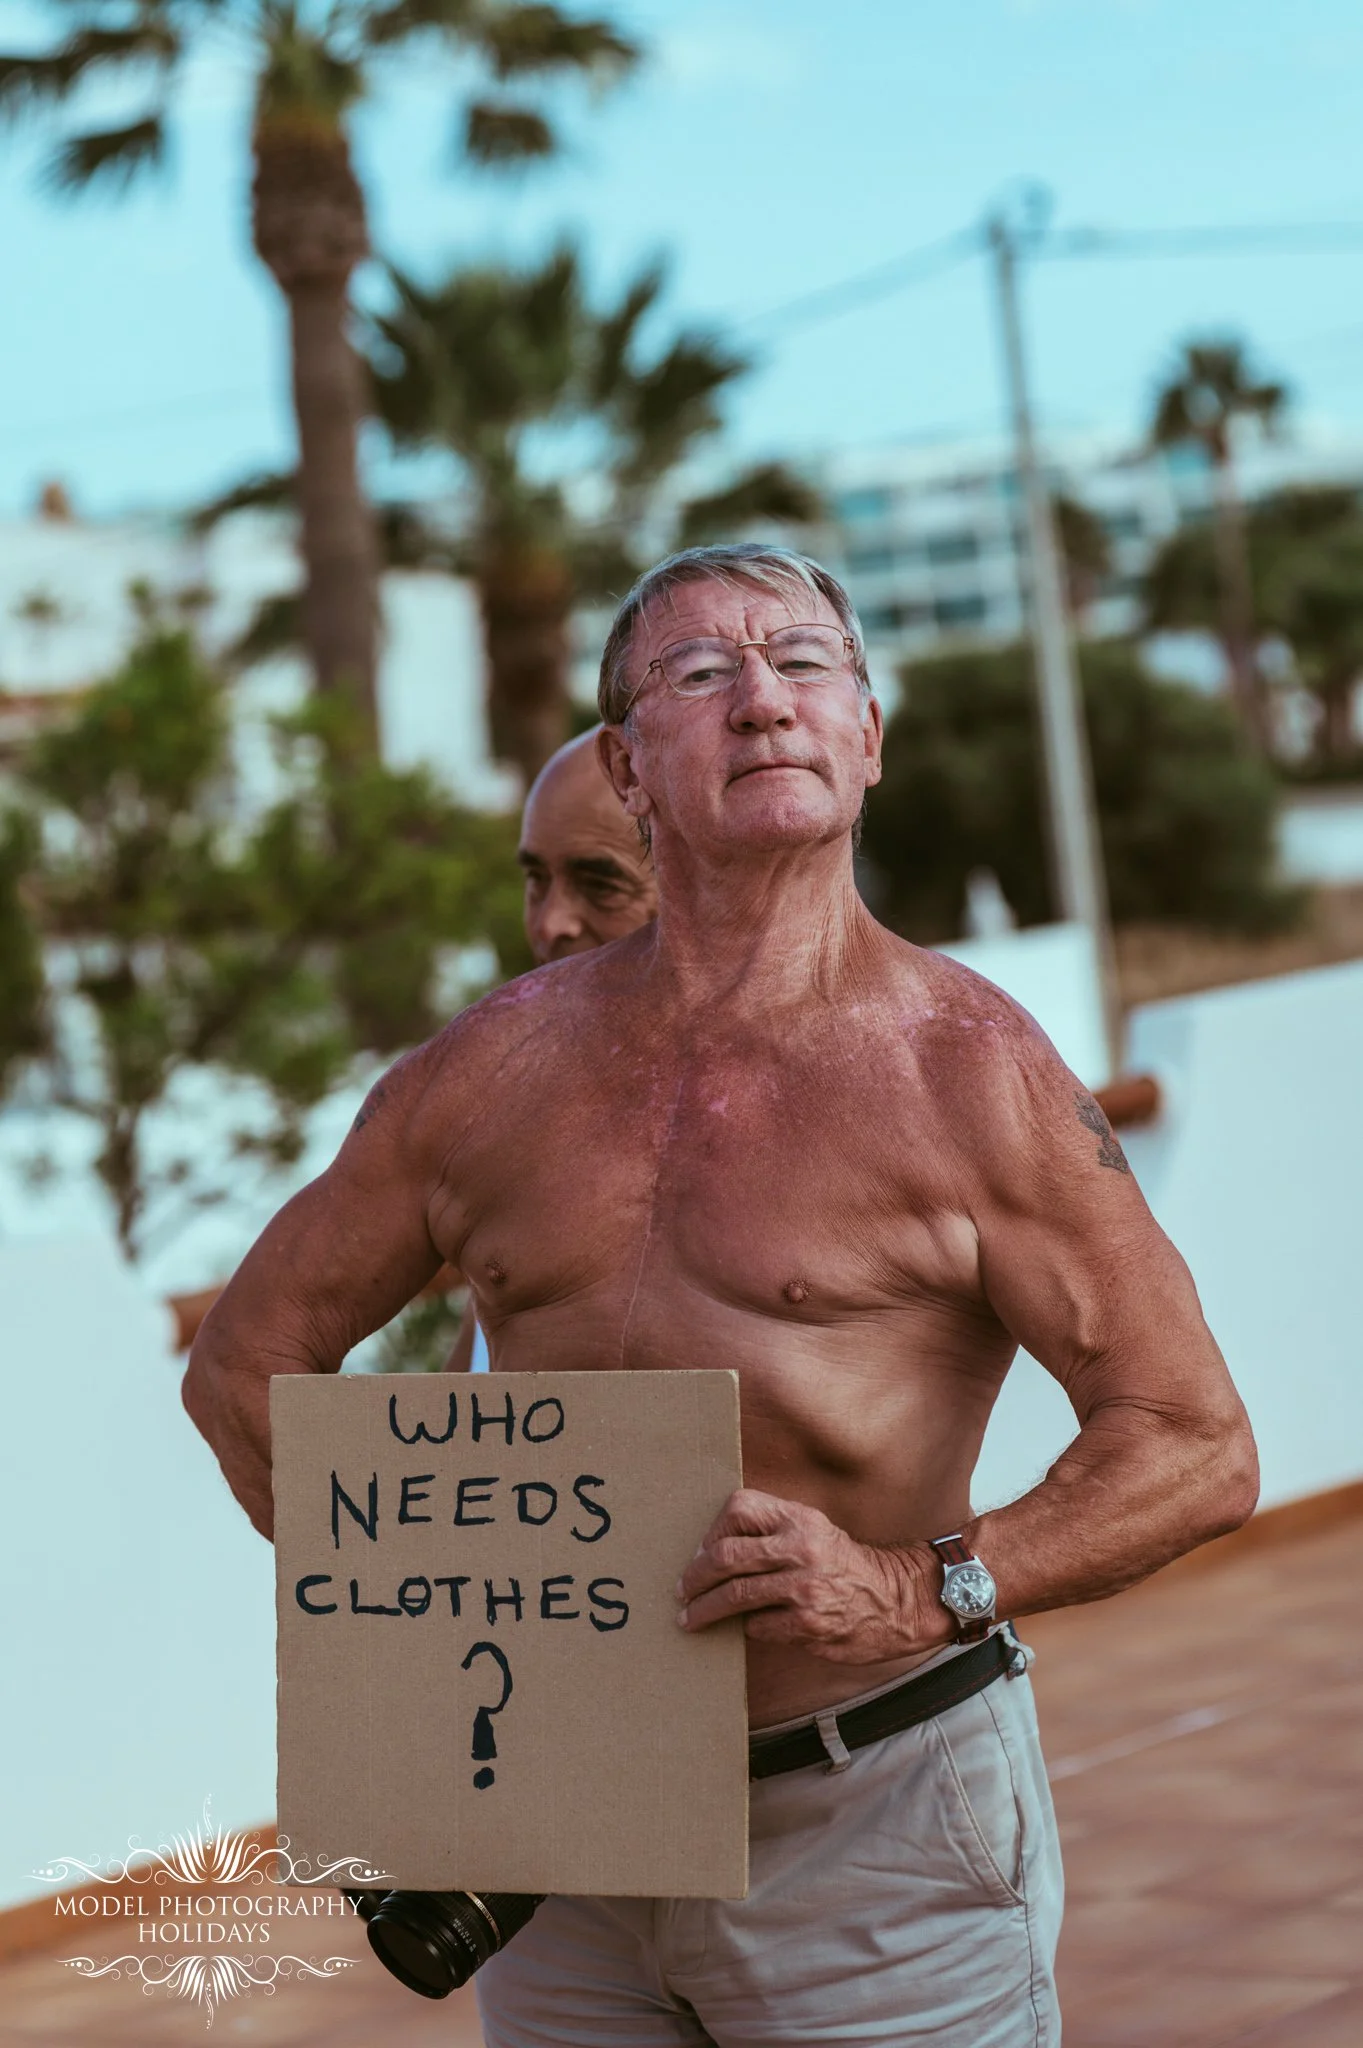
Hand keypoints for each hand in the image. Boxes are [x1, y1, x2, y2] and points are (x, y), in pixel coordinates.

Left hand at [677, 1488, 943, 1664]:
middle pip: (727, 1556)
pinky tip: (742, 1629)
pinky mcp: (808, 1624)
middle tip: (682, 1591)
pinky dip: (746, 1628)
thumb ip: (771, 1530)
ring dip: (706, 1610)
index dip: (711, 1532)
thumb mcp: (814, 1530)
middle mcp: (801, 1548)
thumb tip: (713, 1548)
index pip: (738, 1509)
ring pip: (736, 1595)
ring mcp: (804, 1588)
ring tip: (691, 1618)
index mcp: (799, 1518)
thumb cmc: (846, 1564)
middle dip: (695, 1577)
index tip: (700, 1553)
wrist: (897, 1600)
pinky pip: (758, 1626)